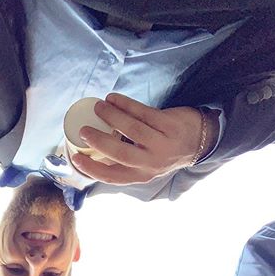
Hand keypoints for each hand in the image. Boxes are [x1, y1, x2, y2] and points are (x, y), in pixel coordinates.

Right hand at [70, 93, 216, 184]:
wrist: (198, 140)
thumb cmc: (163, 150)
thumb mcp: (145, 163)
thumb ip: (124, 160)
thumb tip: (92, 151)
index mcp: (141, 176)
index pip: (112, 177)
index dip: (91, 168)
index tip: (75, 156)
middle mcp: (151, 163)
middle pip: (120, 154)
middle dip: (98, 141)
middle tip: (83, 129)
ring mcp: (162, 144)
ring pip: (131, 130)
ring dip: (111, 116)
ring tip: (98, 106)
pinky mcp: (169, 125)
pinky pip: (143, 112)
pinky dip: (125, 104)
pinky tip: (113, 98)